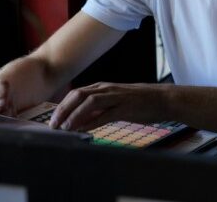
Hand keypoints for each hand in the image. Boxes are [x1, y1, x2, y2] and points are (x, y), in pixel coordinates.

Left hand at [49, 82, 168, 130]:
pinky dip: (92, 122)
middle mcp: (107, 89)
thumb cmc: (139, 101)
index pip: (76, 93)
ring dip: (74, 115)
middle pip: (79, 95)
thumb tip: (81, 119)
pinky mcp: (126, 108)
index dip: (62, 106)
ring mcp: (116, 97)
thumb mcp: (115, 100)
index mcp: (103, 87)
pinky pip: (105, 114)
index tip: (53, 120)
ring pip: (90, 102)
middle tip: (53, 125)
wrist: (162, 99)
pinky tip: (84, 130)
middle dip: (63, 110)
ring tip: (65, 128)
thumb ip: (99, 107)